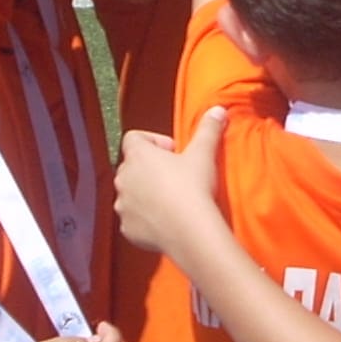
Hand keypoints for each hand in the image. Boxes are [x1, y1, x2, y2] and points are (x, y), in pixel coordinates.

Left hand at [115, 107, 223, 255]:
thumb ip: (208, 129)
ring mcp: (122, 205)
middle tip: (176, 176)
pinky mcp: (127, 229)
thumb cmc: (193, 188)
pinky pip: (133, 219)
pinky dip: (145, 218)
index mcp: (137, 155)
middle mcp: (123, 178)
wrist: (190, 233)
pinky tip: (166, 221)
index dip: (154, 141)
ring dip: (145, 194)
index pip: (133, 137)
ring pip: (130, 194)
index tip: (174, 152)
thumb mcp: (203, 154)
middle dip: (150, 169)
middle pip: (132, 166)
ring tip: (171, 201)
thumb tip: (218, 108)